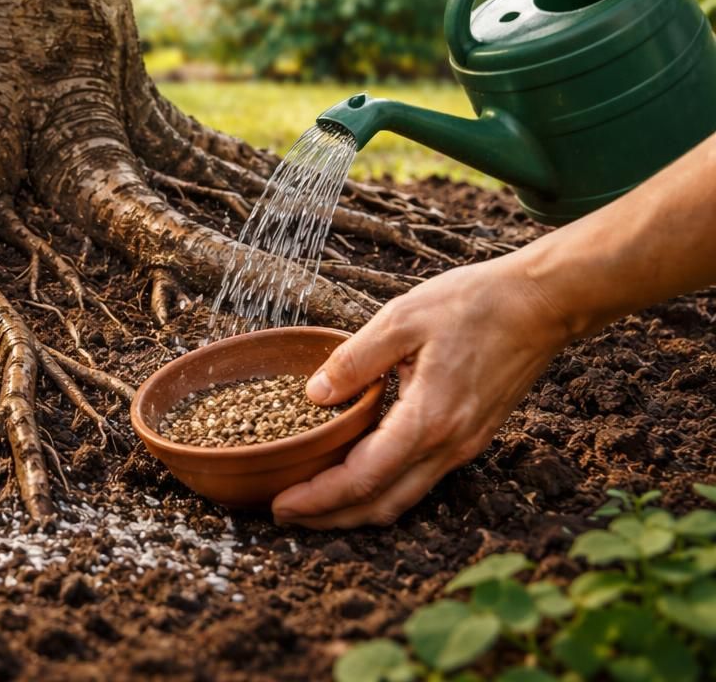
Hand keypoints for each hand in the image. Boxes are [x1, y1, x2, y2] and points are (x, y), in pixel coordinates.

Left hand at [271, 258, 573, 528]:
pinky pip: (420, 479)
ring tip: (312, 502)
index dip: (318, 498)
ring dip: (355, 509)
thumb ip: (354, 360)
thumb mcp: (402, 318)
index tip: (280, 504)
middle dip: (330, 518)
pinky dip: (382, 489)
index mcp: (429, 419)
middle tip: (284, 515)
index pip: (362, 479)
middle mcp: (449, 445)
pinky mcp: (470, 437)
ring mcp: (464, 446)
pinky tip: (355, 473)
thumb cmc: (474, 304)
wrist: (542, 304)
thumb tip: (314, 395)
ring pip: (402, 498)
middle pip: (381, 504)